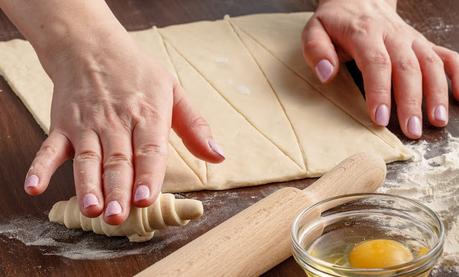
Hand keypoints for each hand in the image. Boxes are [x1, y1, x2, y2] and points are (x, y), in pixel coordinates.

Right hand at [24, 30, 223, 224]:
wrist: (91, 46)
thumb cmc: (137, 72)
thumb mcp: (173, 90)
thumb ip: (196, 126)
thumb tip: (219, 156)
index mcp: (148, 115)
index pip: (149, 150)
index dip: (147, 175)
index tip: (146, 199)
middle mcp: (116, 122)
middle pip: (117, 160)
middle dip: (118, 190)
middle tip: (119, 216)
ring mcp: (87, 124)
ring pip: (88, 159)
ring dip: (88, 185)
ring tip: (91, 209)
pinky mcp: (63, 125)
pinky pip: (50, 148)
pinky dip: (41, 167)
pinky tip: (35, 187)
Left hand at [302, 0, 458, 138]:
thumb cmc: (335, 23)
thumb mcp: (315, 31)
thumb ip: (317, 51)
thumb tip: (326, 75)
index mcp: (364, 33)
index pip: (376, 63)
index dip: (380, 91)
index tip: (380, 118)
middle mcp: (392, 35)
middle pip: (407, 67)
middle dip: (411, 101)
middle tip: (411, 130)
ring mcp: (411, 38)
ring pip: (430, 63)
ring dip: (437, 93)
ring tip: (437, 121)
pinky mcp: (422, 42)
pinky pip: (446, 55)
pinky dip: (458, 74)